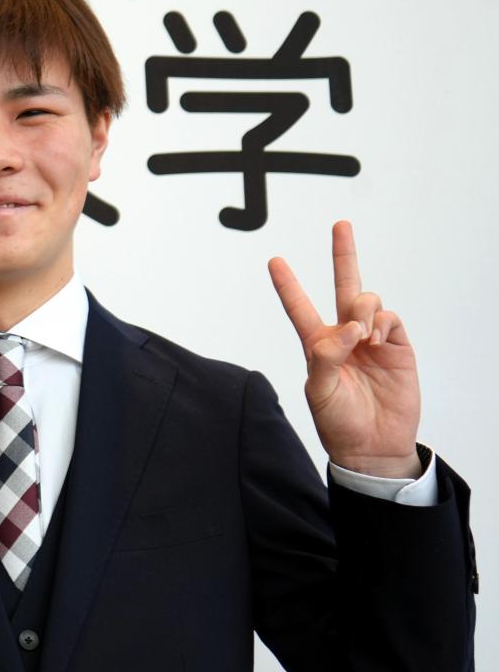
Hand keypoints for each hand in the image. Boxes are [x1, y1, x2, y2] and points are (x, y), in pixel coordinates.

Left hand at [268, 220, 420, 477]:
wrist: (373, 446)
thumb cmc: (339, 422)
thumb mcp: (320, 391)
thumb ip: (327, 356)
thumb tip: (348, 327)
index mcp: (317, 345)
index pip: (300, 308)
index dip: (288, 285)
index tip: (274, 261)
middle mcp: (344, 337)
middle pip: (343, 288)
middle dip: (344, 255)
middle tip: (340, 225)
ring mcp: (372, 339)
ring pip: (366, 301)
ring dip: (361, 310)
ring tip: (360, 335)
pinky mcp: (397, 347)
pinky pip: (389, 318)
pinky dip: (379, 321)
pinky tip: (373, 338)